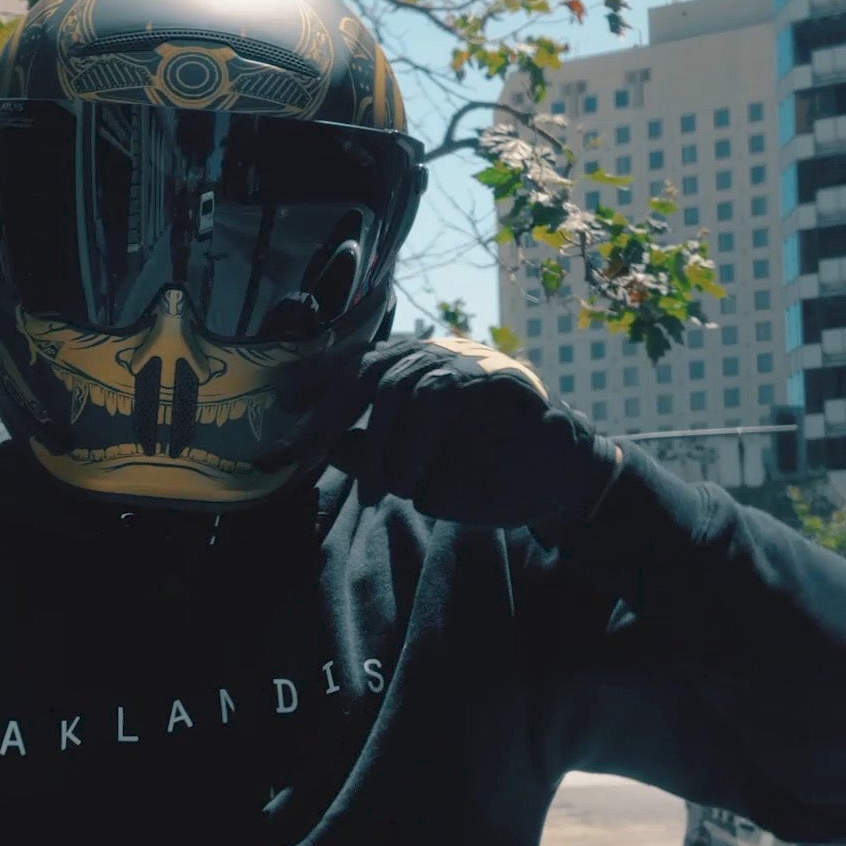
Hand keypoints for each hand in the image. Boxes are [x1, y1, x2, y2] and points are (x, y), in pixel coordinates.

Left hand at [335, 337, 622, 529]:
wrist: (556, 482)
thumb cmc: (484, 474)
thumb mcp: (414, 472)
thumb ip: (372, 454)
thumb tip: (325, 445)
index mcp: (416, 372)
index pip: (357, 366)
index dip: (320, 385)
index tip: (289, 411)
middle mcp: (439, 357)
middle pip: (370, 368)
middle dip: (336, 415)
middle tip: (319, 457)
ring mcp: (469, 361)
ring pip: (400, 383)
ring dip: (382, 443)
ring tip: (383, 488)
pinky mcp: (495, 374)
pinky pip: (440, 393)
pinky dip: (416, 439)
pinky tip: (413, 477)